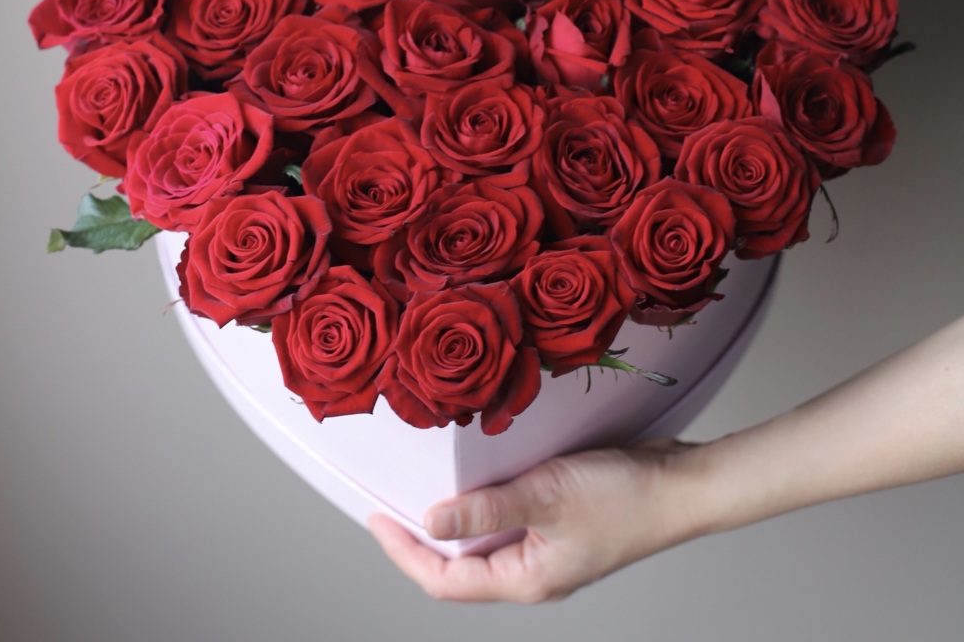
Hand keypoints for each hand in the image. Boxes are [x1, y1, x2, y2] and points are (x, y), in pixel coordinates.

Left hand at [368, 439, 699, 602]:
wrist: (680, 487)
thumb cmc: (624, 499)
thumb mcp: (545, 497)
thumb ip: (485, 509)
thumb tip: (430, 521)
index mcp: (525, 580)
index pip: (445, 580)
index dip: (405, 553)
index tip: (377, 521)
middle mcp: (531, 571)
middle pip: (459, 565)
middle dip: (421, 538)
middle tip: (392, 502)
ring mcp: (547, 548)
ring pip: (484, 541)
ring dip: (454, 518)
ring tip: (426, 486)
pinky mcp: (559, 523)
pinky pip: (508, 519)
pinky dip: (485, 502)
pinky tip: (479, 476)